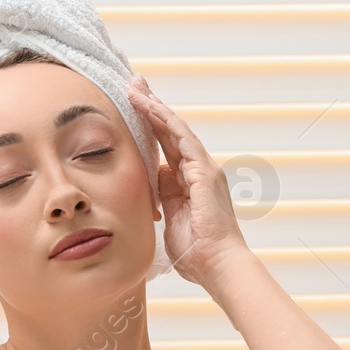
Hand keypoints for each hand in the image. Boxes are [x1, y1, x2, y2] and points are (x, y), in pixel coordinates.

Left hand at [124, 73, 248, 287]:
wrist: (217, 265)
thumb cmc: (196, 253)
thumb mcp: (170, 220)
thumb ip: (162, 201)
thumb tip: (148, 189)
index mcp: (189, 182)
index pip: (166, 146)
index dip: (150, 125)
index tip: (132, 107)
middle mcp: (199, 170)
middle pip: (171, 131)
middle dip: (152, 107)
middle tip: (134, 84)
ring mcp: (204, 169)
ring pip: (176, 129)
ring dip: (154, 107)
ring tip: (135, 88)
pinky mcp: (204, 172)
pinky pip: (182, 138)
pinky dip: (164, 120)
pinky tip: (148, 106)